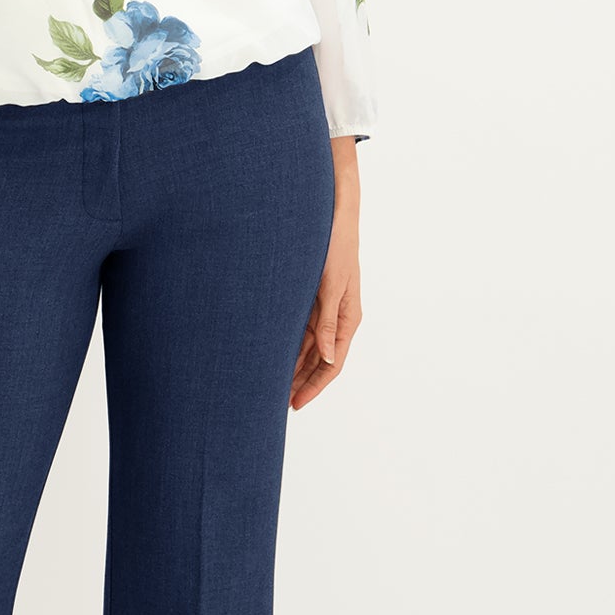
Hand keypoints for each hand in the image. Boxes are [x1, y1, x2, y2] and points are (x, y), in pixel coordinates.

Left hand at [290, 138, 361, 410]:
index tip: (294, 404)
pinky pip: (296, 328)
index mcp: (347, 317)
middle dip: (299, 382)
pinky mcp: (308, 295)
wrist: (330, 210)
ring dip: (290, 366)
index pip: (332, 363)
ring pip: (305, 346)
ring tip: (267, 386)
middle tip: (274, 404)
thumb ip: (328, 321)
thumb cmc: (335, 244)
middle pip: (317, 360)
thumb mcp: (331, 284)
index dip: (313, 386)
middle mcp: (335, 316)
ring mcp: (321, 306)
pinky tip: (267, 354)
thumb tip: (327, 357)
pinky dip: (285, 344)